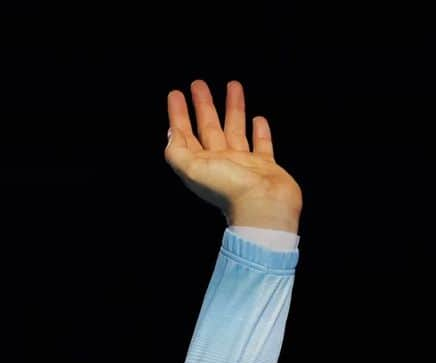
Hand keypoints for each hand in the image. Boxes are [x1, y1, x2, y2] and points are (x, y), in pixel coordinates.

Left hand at [165, 79, 301, 229]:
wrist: (264, 206)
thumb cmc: (229, 189)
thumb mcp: (193, 170)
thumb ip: (177, 152)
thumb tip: (171, 134)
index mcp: (200, 165)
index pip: (184, 135)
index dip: (178, 116)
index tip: (175, 94)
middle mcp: (220, 164)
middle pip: (208, 128)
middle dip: (202, 106)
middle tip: (198, 84)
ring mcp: (242, 164)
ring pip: (235, 130)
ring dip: (232, 109)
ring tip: (232, 85)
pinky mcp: (264, 167)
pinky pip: (261, 144)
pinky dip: (259, 132)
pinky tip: (258, 119)